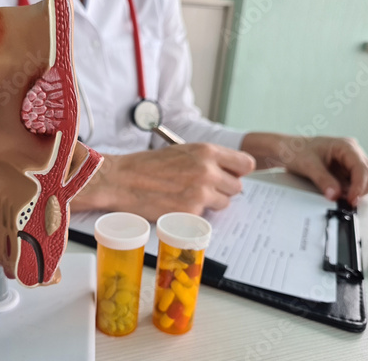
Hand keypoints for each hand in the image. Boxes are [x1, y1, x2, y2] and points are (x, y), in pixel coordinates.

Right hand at [71, 143, 254, 220]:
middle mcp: (208, 171)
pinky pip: (204, 216)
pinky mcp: (190, 212)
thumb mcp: (182, 151)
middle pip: (236, 187)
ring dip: (211, 203)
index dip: (237, 171)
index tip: (229, 175)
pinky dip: (194, 214)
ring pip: (223, 203)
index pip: (245, 163)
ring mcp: (201, 193)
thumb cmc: (147, 165)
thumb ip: (206, 160)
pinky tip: (177, 205)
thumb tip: (226, 171)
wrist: (121, 180)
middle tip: (204, 189)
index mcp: (207, 151)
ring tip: (189, 197)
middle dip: (222, 189)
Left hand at [284, 136, 367, 205]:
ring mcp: (350, 163)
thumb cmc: (296, 150)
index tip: (351, 199)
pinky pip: (356, 184)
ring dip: (359, 191)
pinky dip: (352, 192)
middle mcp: (352, 153)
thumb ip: (322, 180)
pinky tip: (340, 195)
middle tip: (347, 202)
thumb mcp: (308, 165)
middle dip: (362, 189)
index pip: (362, 168)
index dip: (359, 186)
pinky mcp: (345, 172)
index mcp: (346, 146)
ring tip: (342, 198)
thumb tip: (335, 195)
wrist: (286, 150)